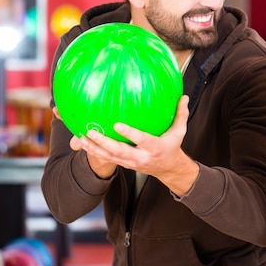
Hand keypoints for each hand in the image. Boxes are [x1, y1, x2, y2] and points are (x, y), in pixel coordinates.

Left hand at [80, 95, 198, 194]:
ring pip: (110, 157)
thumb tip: (183, 97)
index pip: (141, 140)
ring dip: (95, 148)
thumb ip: (181, 114)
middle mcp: (141, 157)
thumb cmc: (172, 146)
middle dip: (104, 142)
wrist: (168, 168)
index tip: (117, 125)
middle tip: (91, 132)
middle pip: (120, 151)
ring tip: (82, 137)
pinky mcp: (125, 164)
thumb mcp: (179, 131)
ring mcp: (132, 162)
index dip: (129, 134)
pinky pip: (108, 159)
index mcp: (155, 148)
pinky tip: (84, 143)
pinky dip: (95, 152)